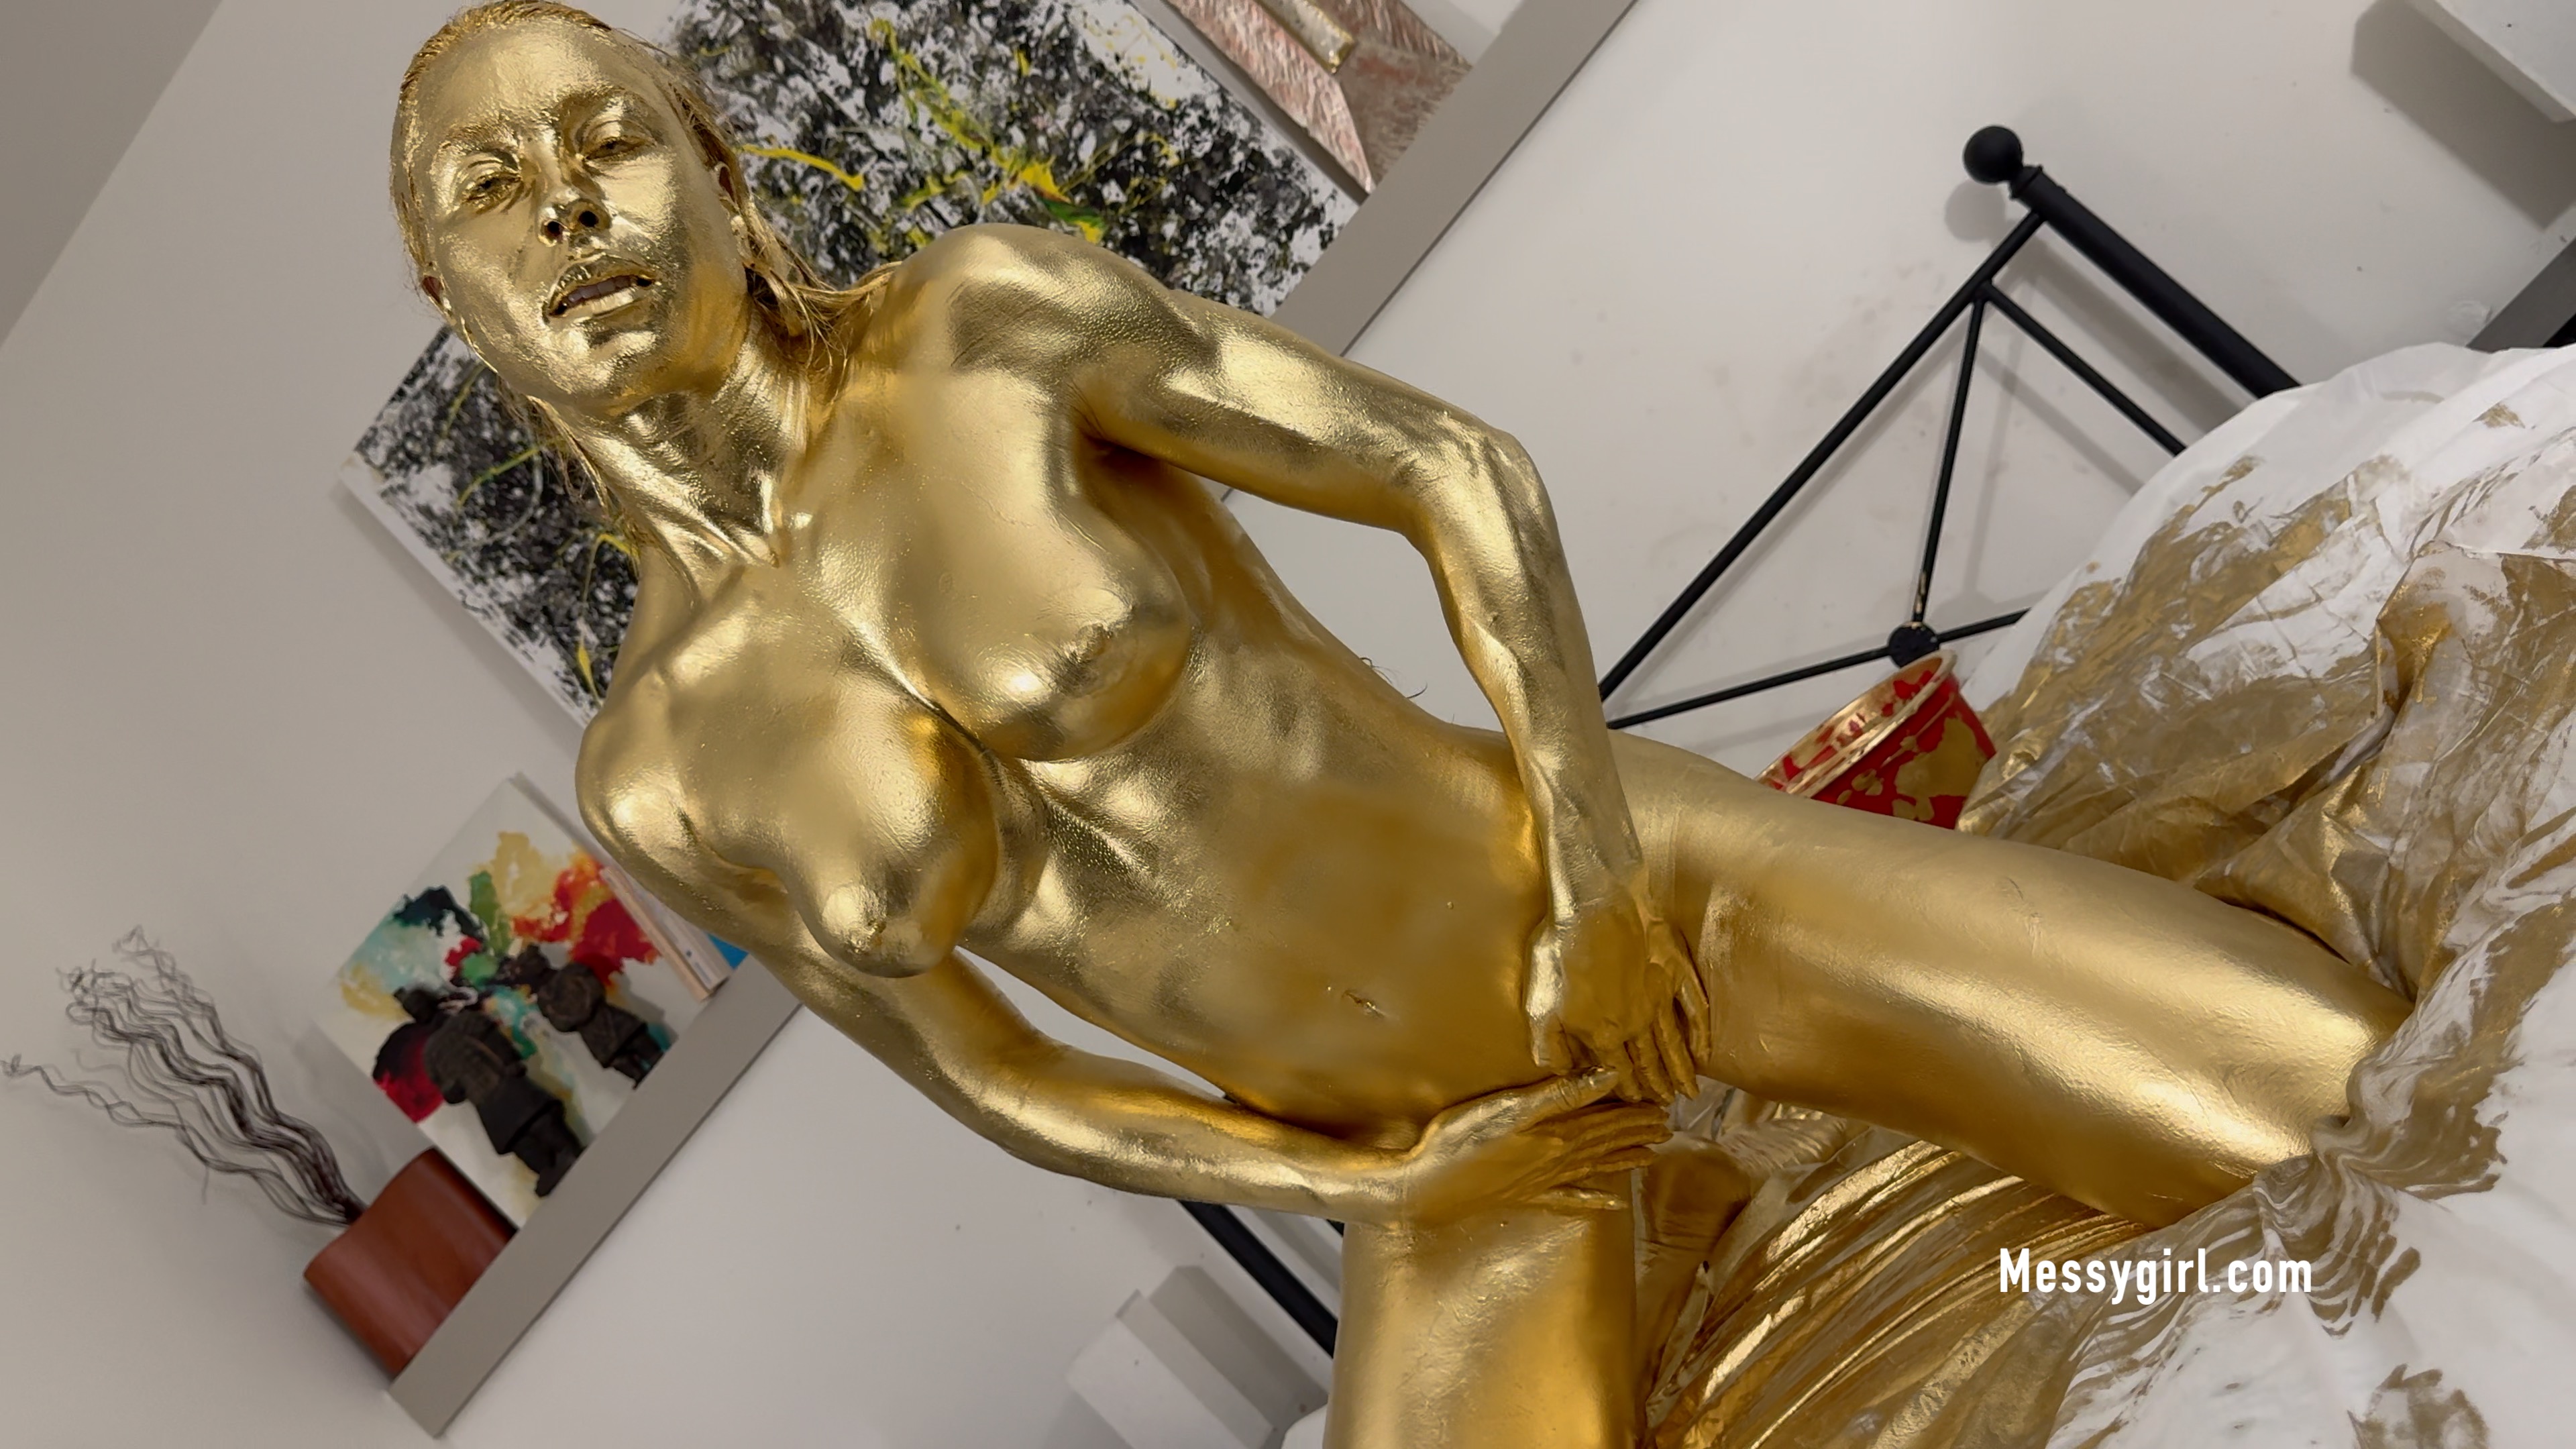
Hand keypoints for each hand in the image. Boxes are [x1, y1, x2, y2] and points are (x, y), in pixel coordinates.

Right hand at [1370, 1070, 1672, 1226]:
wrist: (1425, 1188)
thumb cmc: (1459, 1141)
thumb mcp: (1510, 1108)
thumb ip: (1561, 1093)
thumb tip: (1609, 1075)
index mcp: (1555, 1134)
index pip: (1604, 1120)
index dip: (1634, 1113)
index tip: (1662, 1107)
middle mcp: (1556, 1160)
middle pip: (1604, 1143)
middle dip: (1635, 1133)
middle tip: (1666, 1127)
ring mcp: (1541, 1181)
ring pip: (1593, 1169)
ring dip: (1622, 1160)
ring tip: (1651, 1156)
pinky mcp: (1524, 1196)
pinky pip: (1568, 1200)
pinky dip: (1592, 1200)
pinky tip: (1613, 1205)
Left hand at [1526, 870, 1707, 1103]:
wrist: (1595, 906)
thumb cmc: (1561, 951)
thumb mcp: (1540, 1003)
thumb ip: (1551, 1044)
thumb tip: (1560, 1071)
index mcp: (1602, 1034)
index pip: (1617, 1071)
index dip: (1628, 1089)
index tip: (1639, 1103)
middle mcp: (1635, 1025)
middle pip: (1648, 1062)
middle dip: (1657, 1086)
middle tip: (1668, 1104)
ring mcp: (1659, 1000)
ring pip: (1673, 1045)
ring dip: (1681, 1071)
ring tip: (1691, 1093)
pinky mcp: (1675, 974)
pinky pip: (1694, 1011)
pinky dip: (1701, 1035)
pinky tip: (1706, 1053)